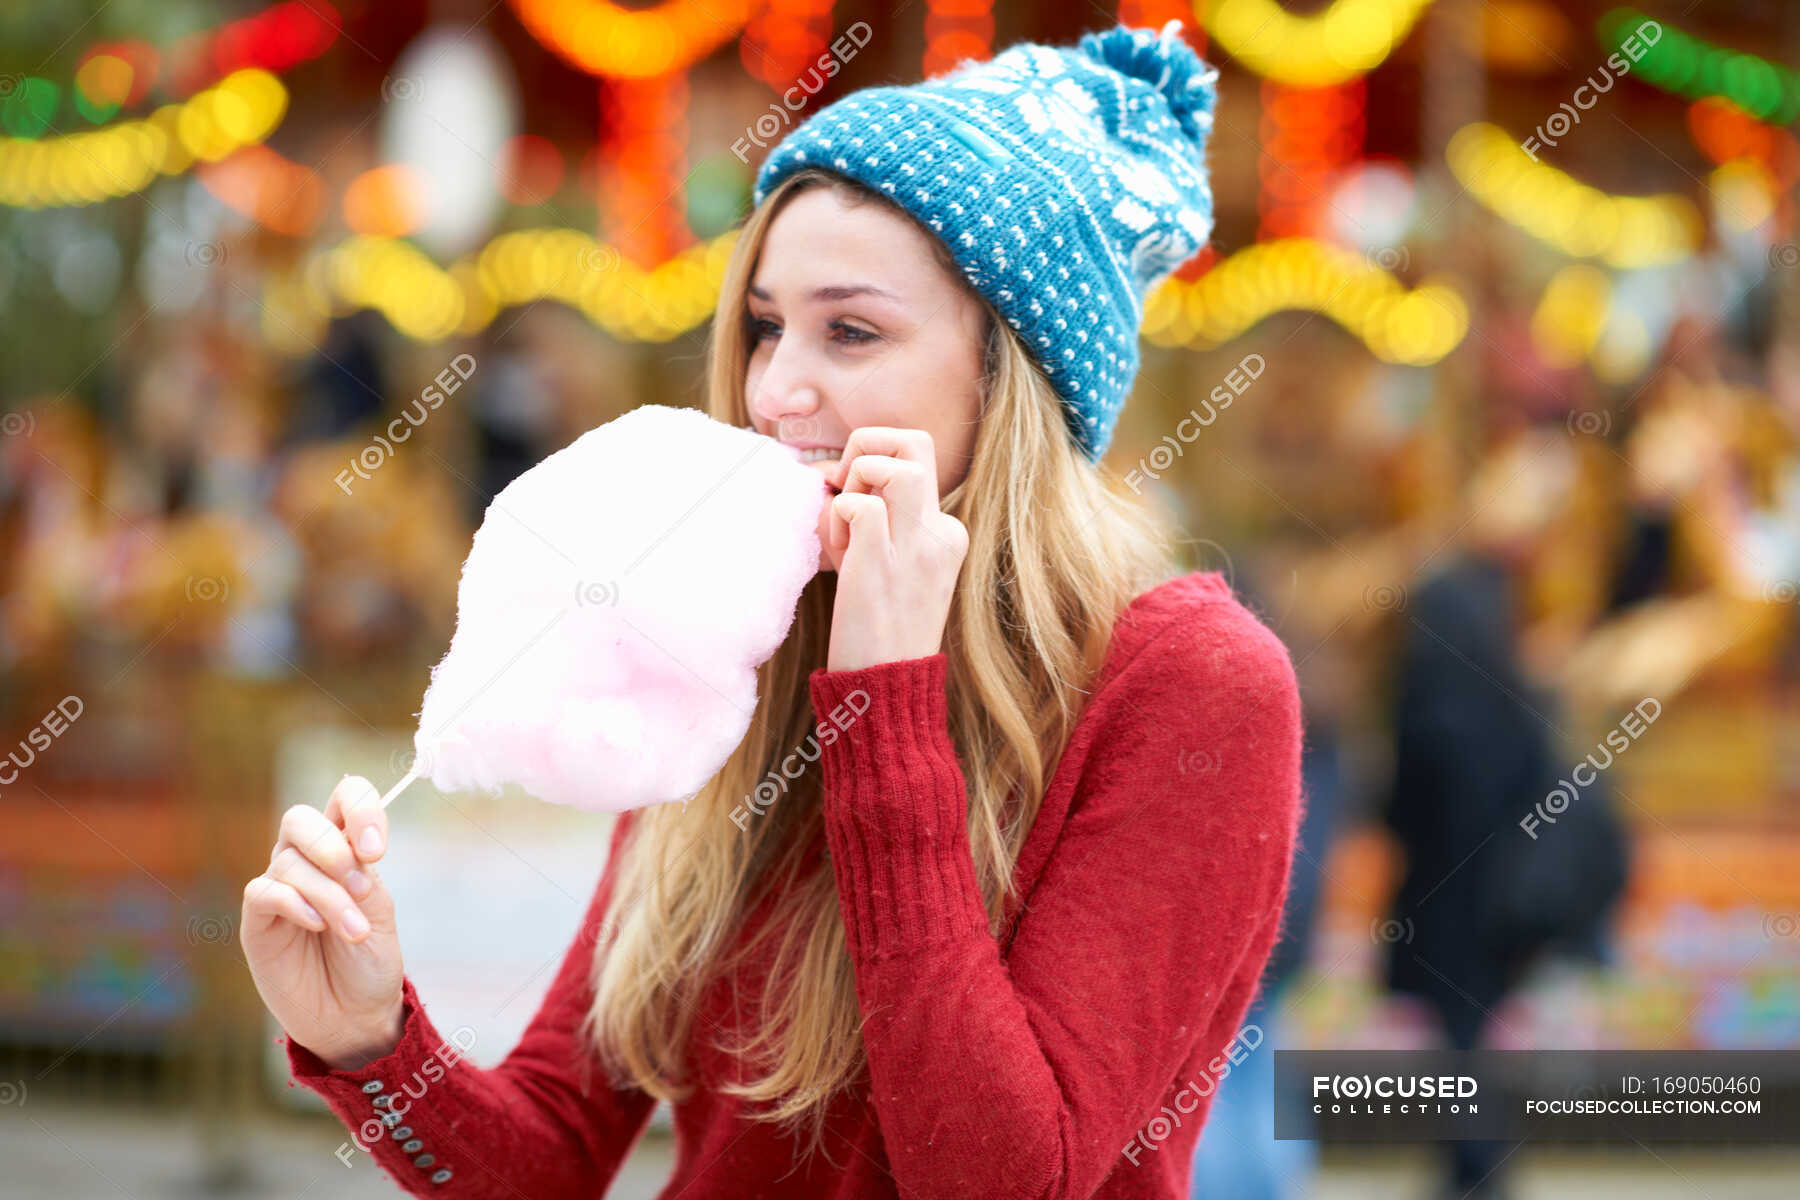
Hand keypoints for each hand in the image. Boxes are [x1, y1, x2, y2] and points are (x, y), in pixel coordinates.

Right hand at [241, 775, 404, 1070]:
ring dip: (328, 895)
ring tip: (354, 930)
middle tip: (361, 886)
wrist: (355, 1016)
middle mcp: (308, 861)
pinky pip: (264, 892)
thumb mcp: (379, 913)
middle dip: (333, 847)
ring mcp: (280, 889)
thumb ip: (362, 875)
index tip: (376, 849)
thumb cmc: (369, 962)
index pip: (346, 796)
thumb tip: (347, 845)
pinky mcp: (258, 921)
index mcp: (346, 847)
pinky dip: (295, 903)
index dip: (360, 808)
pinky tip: (316, 926)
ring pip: (289, 862)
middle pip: (300, 818)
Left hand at [820, 427, 968, 671]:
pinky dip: (838, 515)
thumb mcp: (897, 568)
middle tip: (845, 486)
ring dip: (856, 477)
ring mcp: (917, 546)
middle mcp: (940, 532)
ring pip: (896, 464)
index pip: (914, 460)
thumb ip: (883, 523)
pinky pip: (860, 504)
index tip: (852, 499)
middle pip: (915, 440)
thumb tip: (835, 481)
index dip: (872, 466)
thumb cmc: (880, 628)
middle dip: (868, 445)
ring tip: (846, 519)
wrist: (886, 686)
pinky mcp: (884, 562)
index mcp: (947, 532)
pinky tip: (839, 551)